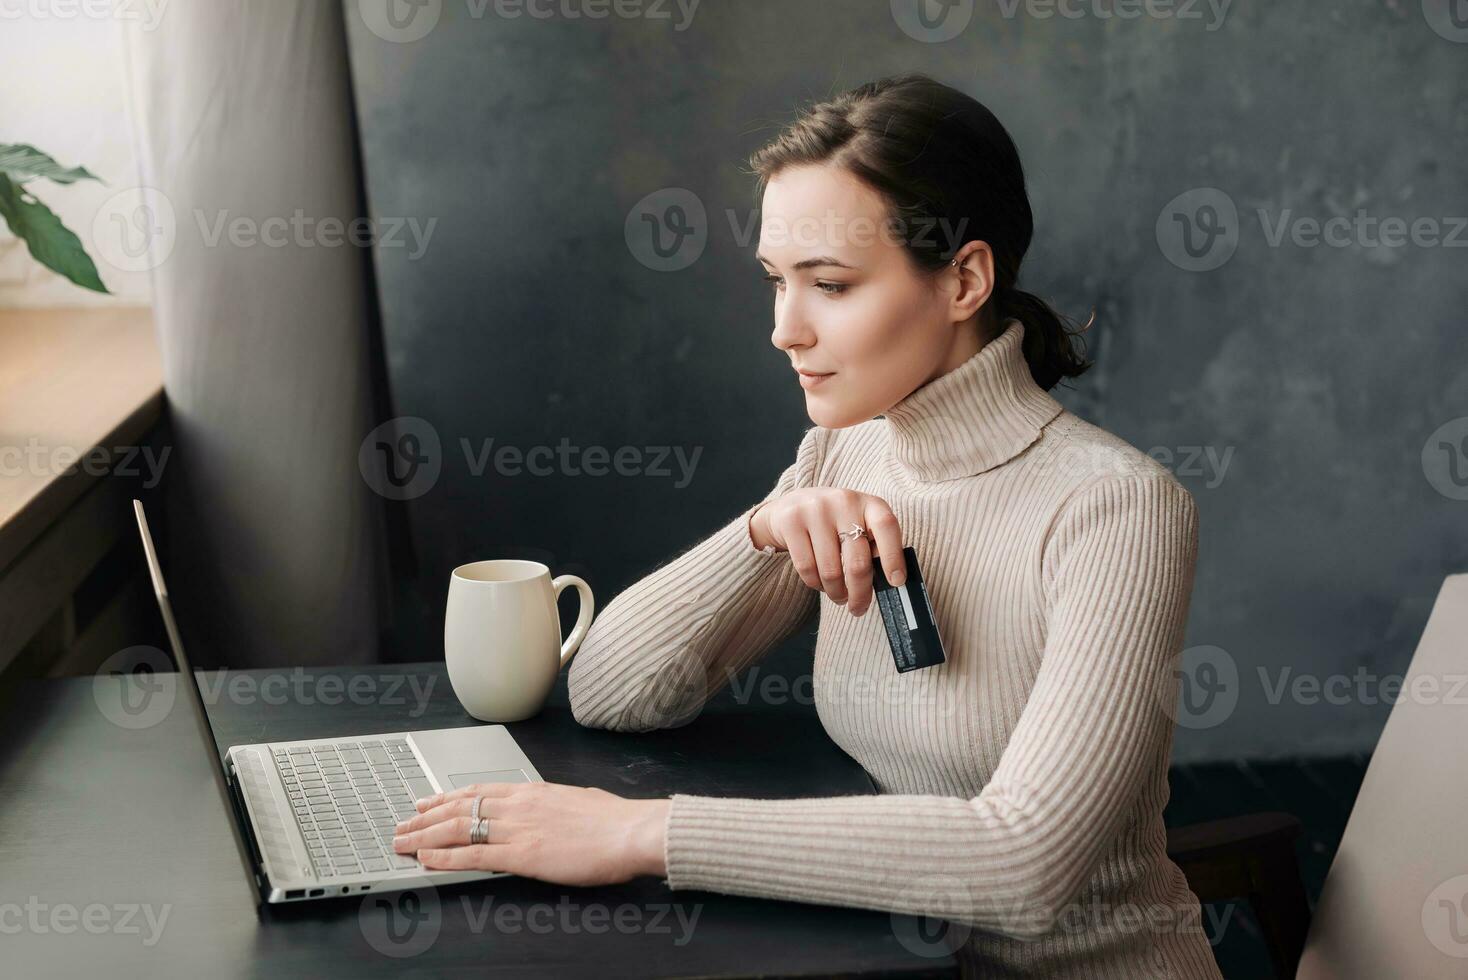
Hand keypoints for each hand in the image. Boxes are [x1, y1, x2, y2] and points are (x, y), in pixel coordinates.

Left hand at [391, 781, 669, 886]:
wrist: (632, 830)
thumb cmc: (615, 820)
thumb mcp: (578, 801)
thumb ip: (556, 805)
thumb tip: (552, 809)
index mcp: (532, 791)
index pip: (478, 791)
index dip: (446, 798)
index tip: (427, 803)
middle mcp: (519, 805)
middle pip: (459, 808)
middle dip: (425, 818)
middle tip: (402, 825)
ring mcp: (518, 828)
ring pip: (457, 829)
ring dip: (424, 837)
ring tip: (402, 843)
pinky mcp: (522, 854)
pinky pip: (472, 855)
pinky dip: (445, 857)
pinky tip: (427, 859)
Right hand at [749, 487, 905, 615]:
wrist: (792, 506)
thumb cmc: (835, 523)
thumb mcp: (860, 525)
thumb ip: (874, 547)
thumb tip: (889, 582)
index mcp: (869, 503)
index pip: (887, 527)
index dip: (893, 557)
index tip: (896, 582)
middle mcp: (843, 502)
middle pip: (857, 561)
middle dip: (859, 593)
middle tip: (858, 608)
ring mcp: (815, 510)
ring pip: (830, 571)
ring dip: (836, 592)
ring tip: (838, 595)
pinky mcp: (791, 521)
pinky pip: (807, 568)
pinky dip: (815, 584)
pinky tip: (820, 583)